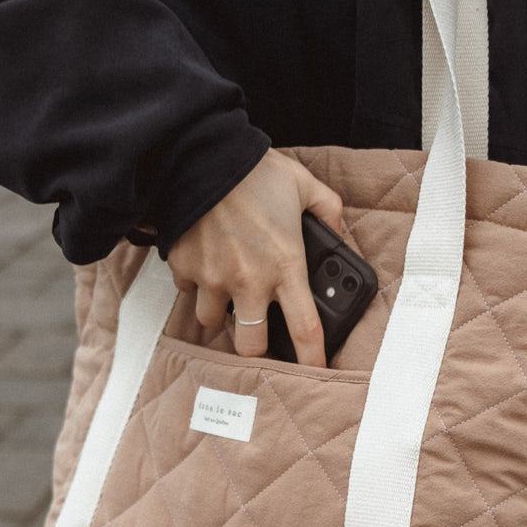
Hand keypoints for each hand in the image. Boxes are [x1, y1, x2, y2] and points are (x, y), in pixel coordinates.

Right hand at [166, 148, 342, 366]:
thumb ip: (329, 211)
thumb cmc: (254, 171)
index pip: (304, 328)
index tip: (316, 371)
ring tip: (228, 289)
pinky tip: (206, 263)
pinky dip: (197, 286)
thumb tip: (340, 231)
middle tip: (259, 333)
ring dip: (222, 313)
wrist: (200, 155)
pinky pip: (190, 293)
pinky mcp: (186, 269)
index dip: (312, 358)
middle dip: (256, 347)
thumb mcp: (304, 185)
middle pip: (250, 346)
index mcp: (286, 265)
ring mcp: (214, 279)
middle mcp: (250, 281)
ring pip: (214, 323)